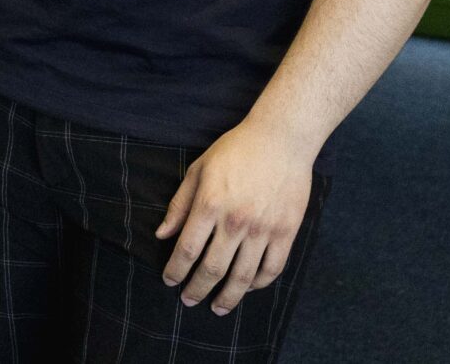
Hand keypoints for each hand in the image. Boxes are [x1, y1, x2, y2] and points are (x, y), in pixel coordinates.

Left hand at [155, 118, 316, 313]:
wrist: (280, 140)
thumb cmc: (234, 151)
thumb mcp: (198, 170)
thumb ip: (180, 205)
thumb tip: (162, 235)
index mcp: (209, 205)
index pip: (186, 249)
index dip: (175, 270)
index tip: (169, 281)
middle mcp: (236, 222)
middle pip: (212, 268)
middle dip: (197, 289)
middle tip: (188, 301)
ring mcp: (264, 230)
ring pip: (243, 276)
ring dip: (228, 297)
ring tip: (218, 308)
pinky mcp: (287, 233)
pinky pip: (272, 269)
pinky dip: (258, 284)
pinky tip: (247, 288)